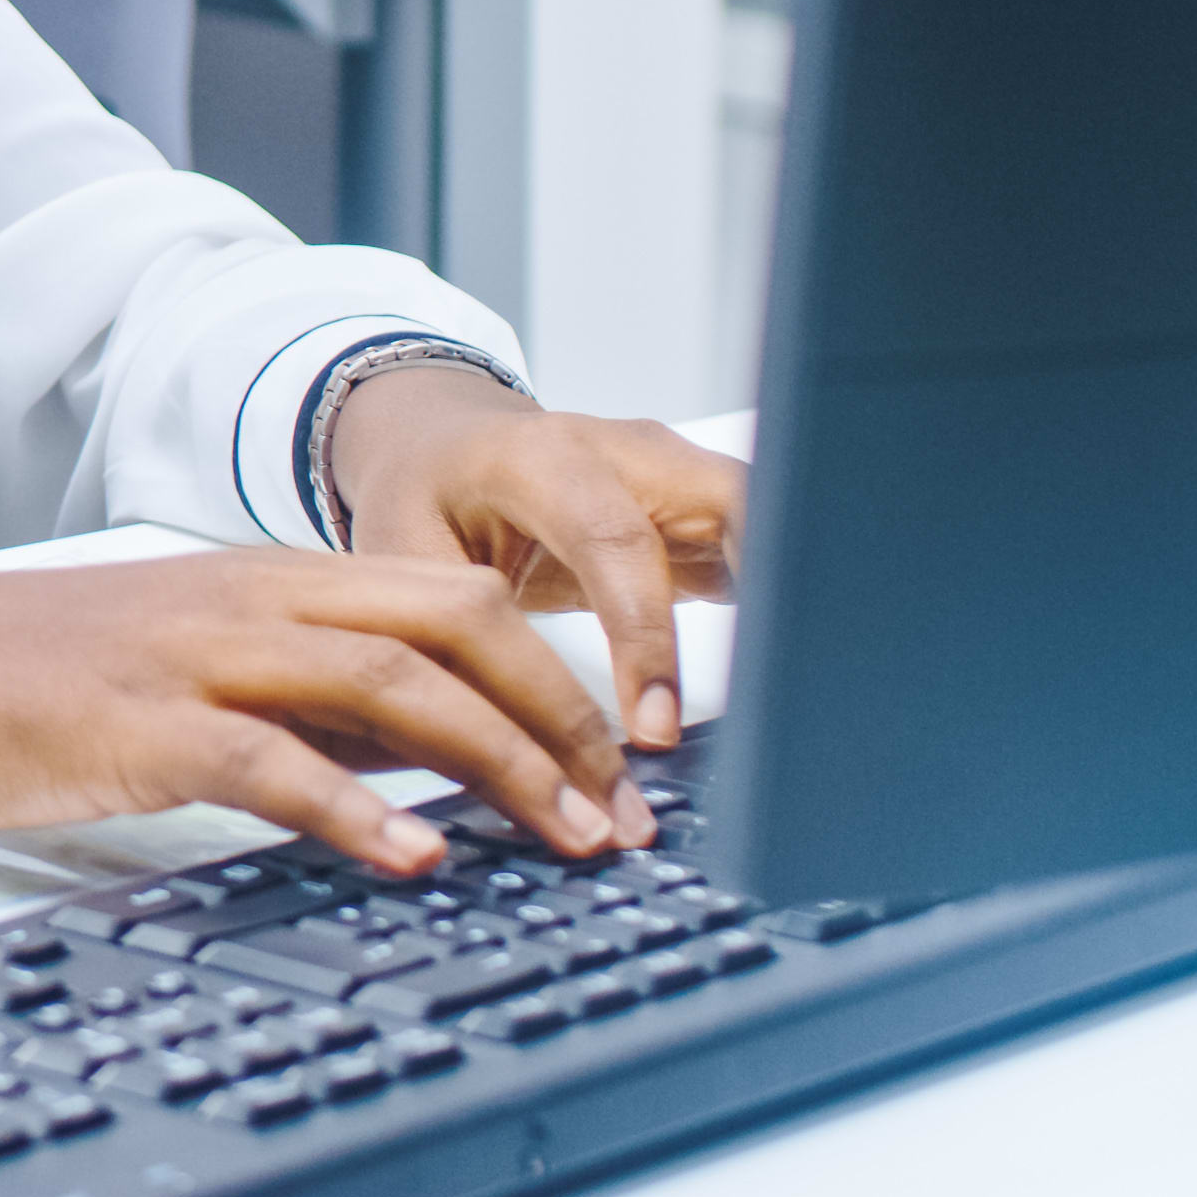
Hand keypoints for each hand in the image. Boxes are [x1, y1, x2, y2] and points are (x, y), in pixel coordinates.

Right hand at [0, 547, 654, 874]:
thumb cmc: (30, 679)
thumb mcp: (187, 667)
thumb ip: (301, 698)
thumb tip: (424, 762)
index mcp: (265, 579)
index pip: (450, 596)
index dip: (552, 675)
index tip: (612, 763)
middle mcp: (248, 600)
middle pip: (451, 622)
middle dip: (558, 713)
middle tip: (620, 807)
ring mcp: (196, 655)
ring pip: (389, 683)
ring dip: (498, 762)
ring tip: (563, 836)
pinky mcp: (142, 723)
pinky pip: (272, 759)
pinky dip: (357, 807)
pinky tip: (416, 855)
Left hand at [325, 368, 748, 753]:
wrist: (441, 441)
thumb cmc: (421, 496)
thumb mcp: (405, 558)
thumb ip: (456, 640)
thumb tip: (509, 754)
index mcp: (543, 458)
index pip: (616, 542)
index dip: (645, 639)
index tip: (654, 730)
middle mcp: (627, 453)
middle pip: (732, 506)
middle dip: (766, 598)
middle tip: (771, 707)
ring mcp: (675, 476)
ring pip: (768, 523)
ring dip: (786, 607)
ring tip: (792, 704)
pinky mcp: (701, 512)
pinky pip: (761, 554)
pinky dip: (778, 613)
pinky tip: (782, 683)